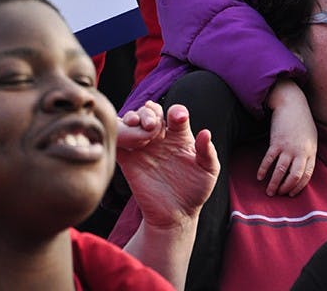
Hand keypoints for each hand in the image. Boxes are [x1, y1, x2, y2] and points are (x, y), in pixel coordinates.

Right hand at [117, 101, 219, 229]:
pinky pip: (118, 141)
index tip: (178, 118)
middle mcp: (160, 137)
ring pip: (132, 121)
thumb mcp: (208, 172)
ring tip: (136, 124)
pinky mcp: (128, 160)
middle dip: (150, 112)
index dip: (176, 111)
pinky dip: (118, 133)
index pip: (175, 113)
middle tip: (153, 124)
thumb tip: (205, 132)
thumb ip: (208, 152)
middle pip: (150, 112)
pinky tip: (126, 137)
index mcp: (179, 135)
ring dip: (132, 117)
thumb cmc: (195, 191)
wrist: (175, 216)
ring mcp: (143, 147)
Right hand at [258, 80, 316, 196]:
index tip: (291, 194)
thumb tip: (304, 166)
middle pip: (294, 176)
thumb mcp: (311, 137)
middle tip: (279, 194)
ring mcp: (288, 147)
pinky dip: (264, 170)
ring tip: (269, 191)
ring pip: (281, 171)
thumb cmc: (302, 120)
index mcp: (311, 152)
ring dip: (274, 184)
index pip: (306, 176)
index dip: (298, 187)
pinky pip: (269, 160)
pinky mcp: (276, 142)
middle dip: (286, 188)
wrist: (292, 104)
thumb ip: (308, 152)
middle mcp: (300, 152)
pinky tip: (260, 176)